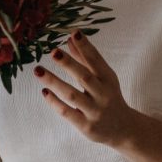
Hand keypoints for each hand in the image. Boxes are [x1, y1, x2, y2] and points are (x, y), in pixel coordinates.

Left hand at [34, 31, 138, 146]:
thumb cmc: (109, 97)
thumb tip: (70, 38)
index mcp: (108, 79)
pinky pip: (68, 113)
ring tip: (38, 70)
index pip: (96, 60)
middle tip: (53, 51)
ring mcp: (95, 111)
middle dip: (69, 64)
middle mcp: (103, 94)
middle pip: (84, 77)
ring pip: (72, 95)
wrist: (123, 129)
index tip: (74, 33)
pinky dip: (55, 103)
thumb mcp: (103, 77)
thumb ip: (86, 59)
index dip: (85, 47)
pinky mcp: (86, 126)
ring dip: (54, 82)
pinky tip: (44, 91)